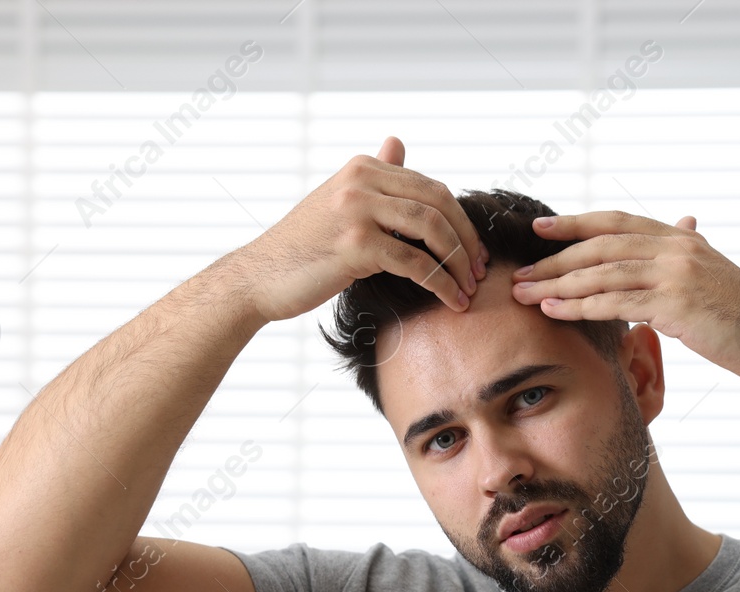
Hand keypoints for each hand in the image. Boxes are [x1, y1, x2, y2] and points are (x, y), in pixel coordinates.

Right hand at [232, 136, 487, 321]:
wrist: (258, 277)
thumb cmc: (303, 248)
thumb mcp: (339, 202)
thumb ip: (374, 177)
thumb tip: (397, 143)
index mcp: (363, 168)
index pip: (432, 188)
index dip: (462, 221)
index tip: (476, 252)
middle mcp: (361, 180)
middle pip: (439, 204)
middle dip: (468, 240)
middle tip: (481, 271)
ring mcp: (357, 210)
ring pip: (432, 229)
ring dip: (459, 262)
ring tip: (469, 289)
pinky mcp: (355, 244)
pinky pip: (415, 262)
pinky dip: (440, 283)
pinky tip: (451, 300)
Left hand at [508, 211, 739, 381]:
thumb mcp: (715, 270)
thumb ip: (692, 248)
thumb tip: (688, 222)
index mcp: (679, 238)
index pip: (616, 222)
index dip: (575, 223)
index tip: (540, 228)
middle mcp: (674, 247)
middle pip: (600, 246)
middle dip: (555, 259)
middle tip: (521, 272)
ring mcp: (674, 274)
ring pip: (602, 273)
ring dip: (558, 285)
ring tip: (525, 295)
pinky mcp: (674, 304)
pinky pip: (615, 303)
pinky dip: (579, 307)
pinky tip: (554, 312)